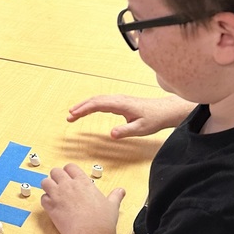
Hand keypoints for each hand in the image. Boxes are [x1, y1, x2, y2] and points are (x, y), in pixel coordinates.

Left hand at [41, 163, 124, 233]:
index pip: (70, 167)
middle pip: (55, 171)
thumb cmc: (101, 220)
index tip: (70, 177)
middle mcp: (69, 185)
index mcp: (83, 182)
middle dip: (56, 177)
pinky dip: (45, 201)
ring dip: (48, 186)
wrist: (90, 233)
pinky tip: (52, 206)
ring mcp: (58, 195)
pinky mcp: (51, 207)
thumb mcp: (112, 205)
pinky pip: (42, 198)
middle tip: (60, 184)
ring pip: (45, 182)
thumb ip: (115, 196)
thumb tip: (121, 191)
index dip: (69, 171)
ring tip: (53, 193)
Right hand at [67, 94, 193, 139]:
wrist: (164, 110)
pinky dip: (91, 105)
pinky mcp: (120, 102)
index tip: (73, 114)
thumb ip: (125, 131)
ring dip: (84, 105)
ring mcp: (119, 99)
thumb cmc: (154, 118)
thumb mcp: (141, 129)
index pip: (98, 104)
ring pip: (97, 99)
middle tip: (69, 116)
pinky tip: (87, 110)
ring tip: (73, 114)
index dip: (84, 109)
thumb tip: (111, 134)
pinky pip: (102, 101)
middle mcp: (118, 99)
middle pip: (94, 100)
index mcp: (121, 104)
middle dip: (80, 107)